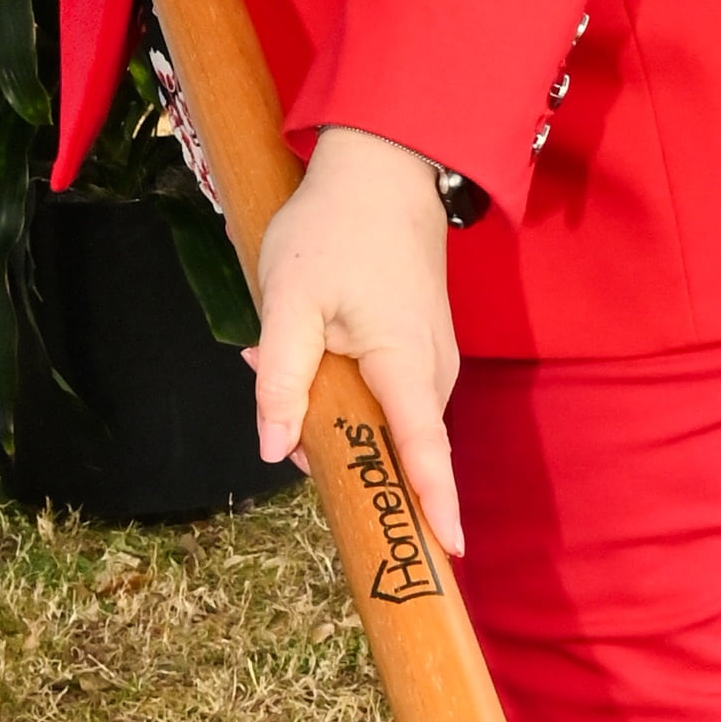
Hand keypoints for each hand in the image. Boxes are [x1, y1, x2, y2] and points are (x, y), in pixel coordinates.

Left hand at [250, 125, 462, 550]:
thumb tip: (273, 449)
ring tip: (282, 353)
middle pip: (390, 444)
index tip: (447, 554)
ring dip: (332, 411)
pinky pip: (384, 395)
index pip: (422, 450)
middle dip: (335, 447)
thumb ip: (281, 377)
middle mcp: (431, 370)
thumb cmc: (333, 227)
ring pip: (382, 420)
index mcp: (404, 362)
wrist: (382, 167)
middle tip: (281, 406)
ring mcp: (431, 359)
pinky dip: (344, 390)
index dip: (432, 503)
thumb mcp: (289, 300)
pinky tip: (305, 348)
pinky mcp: (421, 348)